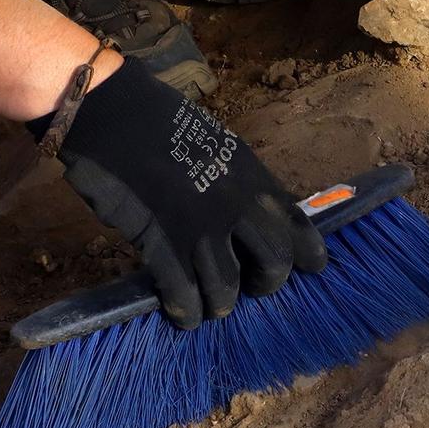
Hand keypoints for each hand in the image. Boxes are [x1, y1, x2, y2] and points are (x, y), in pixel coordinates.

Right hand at [37, 60, 327, 327]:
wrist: (115, 113)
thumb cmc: (162, 123)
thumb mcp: (220, 146)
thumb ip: (238, 183)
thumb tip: (249, 216)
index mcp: (254, 178)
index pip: (298, 224)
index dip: (309, 253)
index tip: (313, 268)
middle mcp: (237, 206)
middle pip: (274, 264)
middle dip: (266, 284)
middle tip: (251, 288)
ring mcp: (200, 227)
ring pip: (228, 288)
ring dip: (222, 304)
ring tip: (212, 306)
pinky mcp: (162, 244)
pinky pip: (184, 293)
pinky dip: (187, 312)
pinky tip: (184, 315)